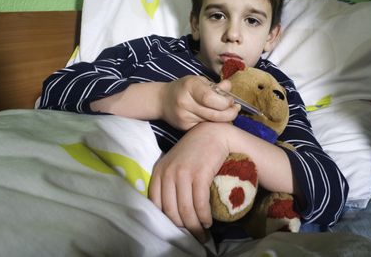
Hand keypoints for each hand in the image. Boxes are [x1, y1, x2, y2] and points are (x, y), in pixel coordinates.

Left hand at [149, 122, 229, 241]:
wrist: (213, 134)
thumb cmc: (195, 151)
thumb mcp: (175, 164)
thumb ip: (168, 182)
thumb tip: (171, 210)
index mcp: (159, 172)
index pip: (157, 204)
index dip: (167, 221)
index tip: (177, 230)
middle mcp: (168, 173)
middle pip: (171, 211)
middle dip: (182, 228)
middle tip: (193, 237)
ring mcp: (183, 173)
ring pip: (185, 210)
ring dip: (195, 226)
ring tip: (202, 233)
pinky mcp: (199, 174)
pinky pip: (199, 203)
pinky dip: (204, 216)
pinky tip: (208, 221)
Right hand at [160, 76, 239, 130]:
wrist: (162, 101)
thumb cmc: (185, 88)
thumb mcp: (199, 81)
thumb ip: (215, 85)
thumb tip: (229, 86)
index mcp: (190, 86)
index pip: (211, 98)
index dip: (225, 101)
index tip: (230, 100)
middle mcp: (185, 102)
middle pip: (214, 114)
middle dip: (230, 113)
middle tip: (235, 108)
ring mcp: (184, 117)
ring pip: (211, 123)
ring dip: (224, 119)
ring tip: (226, 112)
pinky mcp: (184, 128)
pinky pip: (205, 128)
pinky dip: (214, 124)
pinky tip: (215, 118)